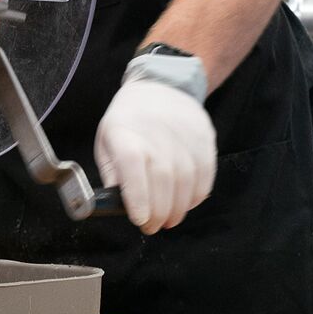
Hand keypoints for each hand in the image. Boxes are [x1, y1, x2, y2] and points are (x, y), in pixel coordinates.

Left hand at [94, 78, 216, 233]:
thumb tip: (117, 201)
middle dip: (159, 212)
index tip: (139, 219)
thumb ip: (111, 171)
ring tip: (170, 220)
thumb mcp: (107, 139)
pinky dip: (197, 196)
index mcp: (126, 132)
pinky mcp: (203, 139)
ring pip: (186, 180)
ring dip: (179, 208)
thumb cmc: (129, 119)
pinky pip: (205, 175)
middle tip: (153, 227)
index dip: (137, 195)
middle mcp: (156, 132)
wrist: (162, 86)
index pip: (132, 164)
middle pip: (163, 178)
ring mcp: (183, 135)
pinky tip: (186, 204)